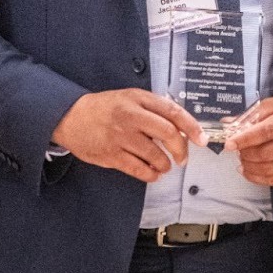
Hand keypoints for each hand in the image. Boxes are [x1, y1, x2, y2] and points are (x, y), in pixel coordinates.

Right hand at [51, 89, 200, 181]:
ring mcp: (120, 136)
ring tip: (164, 165)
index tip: (202, 139)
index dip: (192, 127)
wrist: (71, 117)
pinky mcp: (111, 154)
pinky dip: (150, 174)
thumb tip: (181, 127)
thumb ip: (153, 109)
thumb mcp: (130, 98)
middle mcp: (131, 116)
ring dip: (165, 164)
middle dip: (181, 150)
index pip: (173, 111)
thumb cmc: (104, 108)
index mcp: (138, 99)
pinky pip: (138, 169)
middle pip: (168, 134)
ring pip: (155, 155)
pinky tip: (153, 173)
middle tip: (182, 158)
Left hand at [223, 95, 272, 185]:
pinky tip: (249, 171)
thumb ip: (253, 114)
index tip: (229, 143)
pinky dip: (258, 178)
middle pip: (265, 153)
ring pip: (269, 169)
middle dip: (245, 153)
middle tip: (237, 149)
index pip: (265, 132)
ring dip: (249, 166)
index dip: (245, 139)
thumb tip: (229, 123)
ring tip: (243, 158)